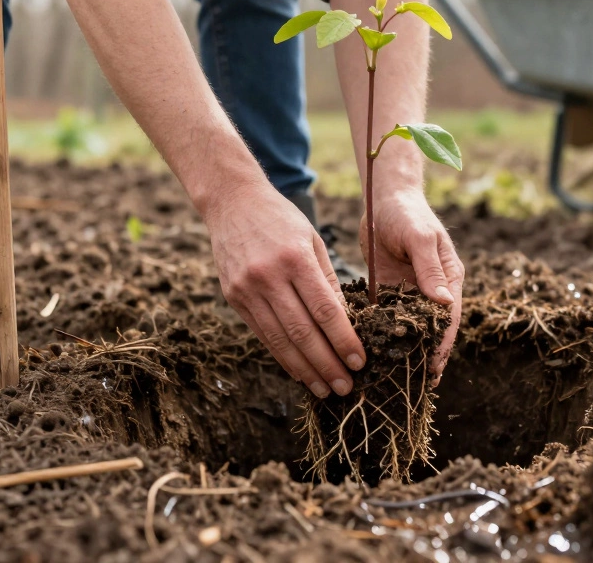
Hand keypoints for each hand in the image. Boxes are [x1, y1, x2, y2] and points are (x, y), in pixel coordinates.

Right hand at [203, 182, 365, 398]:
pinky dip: (282, 357)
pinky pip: (262, 334)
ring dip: (306, 369)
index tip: (359, 361)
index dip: (343, 339)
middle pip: (302, 331)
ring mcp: (246, 289)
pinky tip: (300, 372)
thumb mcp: (313, 239)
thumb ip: (328, 280)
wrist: (232, 203)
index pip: (324, 309)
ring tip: (326, 389)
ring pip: (280, 340)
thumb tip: (345, 322)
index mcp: (295, 258)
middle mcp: (268, 276)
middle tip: (347, 386)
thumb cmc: (281, 219)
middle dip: (327, 364)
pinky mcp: (233, 298)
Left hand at [359, 188, 463, 385]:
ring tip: (394, 378)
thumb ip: (430, 269)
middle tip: (414, 386)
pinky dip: (382, 334)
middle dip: (424, 356)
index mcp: (448, 278)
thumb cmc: (408, 213)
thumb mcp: (420, 238)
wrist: (385, 198)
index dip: (442, 345)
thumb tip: (445, 302)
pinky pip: (386, 317)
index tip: (434, 370)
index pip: (448, 319)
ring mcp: (409, 291)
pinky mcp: (388, 290)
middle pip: (430, 329)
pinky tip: (372, 353)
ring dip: (403, 350)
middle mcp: (431, 289)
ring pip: (408, 327)